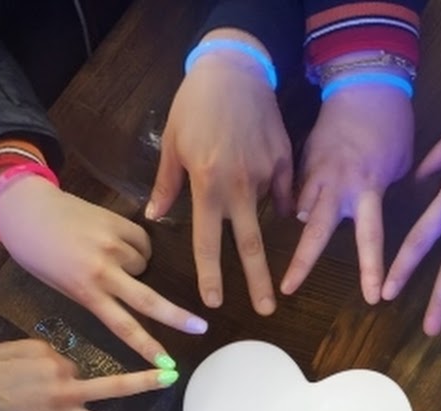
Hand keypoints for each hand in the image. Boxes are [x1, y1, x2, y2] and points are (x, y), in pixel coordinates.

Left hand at [0, 176, 208, 363]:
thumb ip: (96, 295)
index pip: (123, 327)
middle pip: (149, 300)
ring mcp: (113, 244)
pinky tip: (116, 241)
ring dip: (136, 267)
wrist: (26, 210)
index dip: (147, 347)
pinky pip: (143, 242)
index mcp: (86, 291)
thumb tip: (130, 300)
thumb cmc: (38, 255)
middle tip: (201, 328)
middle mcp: (103, 270)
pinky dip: (137, 246)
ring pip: (144, 265)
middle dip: (178, 317)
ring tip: (110, 257)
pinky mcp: (119, 222)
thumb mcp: (63, 286)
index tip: (167, 363)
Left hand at [0, 337, 171, 410]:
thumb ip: (58, 410)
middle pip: (114, 386)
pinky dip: (44, 362)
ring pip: (74, 370)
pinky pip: (55, 356)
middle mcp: (63, 389)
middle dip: (146, 381)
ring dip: (61, 376)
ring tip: (27, 382)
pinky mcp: (44, 345)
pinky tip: (21, 366)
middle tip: (171, 374)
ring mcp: (56, 363)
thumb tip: (74, 391)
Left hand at [150, 32, 292, 314]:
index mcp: (208, 186)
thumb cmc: (196, 105)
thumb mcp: (173, 145)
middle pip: (250, 246)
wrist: (235, 68)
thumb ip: (168, 186)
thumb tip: (155, 217)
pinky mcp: (284, 162)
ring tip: (277, 267)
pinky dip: (280, 205)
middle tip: (267, 311)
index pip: (208, 242)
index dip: (211, 275)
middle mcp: (239, 187)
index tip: (214, 302)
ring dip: (267, 240)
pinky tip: (280, 210)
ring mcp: (266, 176)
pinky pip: (284, 195)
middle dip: (258, 283)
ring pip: (266, 218)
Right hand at [280, 84, 413, 303]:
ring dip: (296, 230)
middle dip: (301, 264)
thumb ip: (382, 191)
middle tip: (286, 290)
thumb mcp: (398, 162)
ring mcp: (314, 174)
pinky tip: (296, 210)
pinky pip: (295, 190)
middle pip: (315, 233)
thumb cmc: (390, 123)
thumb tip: (372, 208)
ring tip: (278, 249)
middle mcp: (336, 187)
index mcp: (366, 189)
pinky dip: (296, 202)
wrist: (363, 82)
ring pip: (298, 212)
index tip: (372, 298)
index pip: (370, 239)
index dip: (371, 270)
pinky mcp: (302, 162)